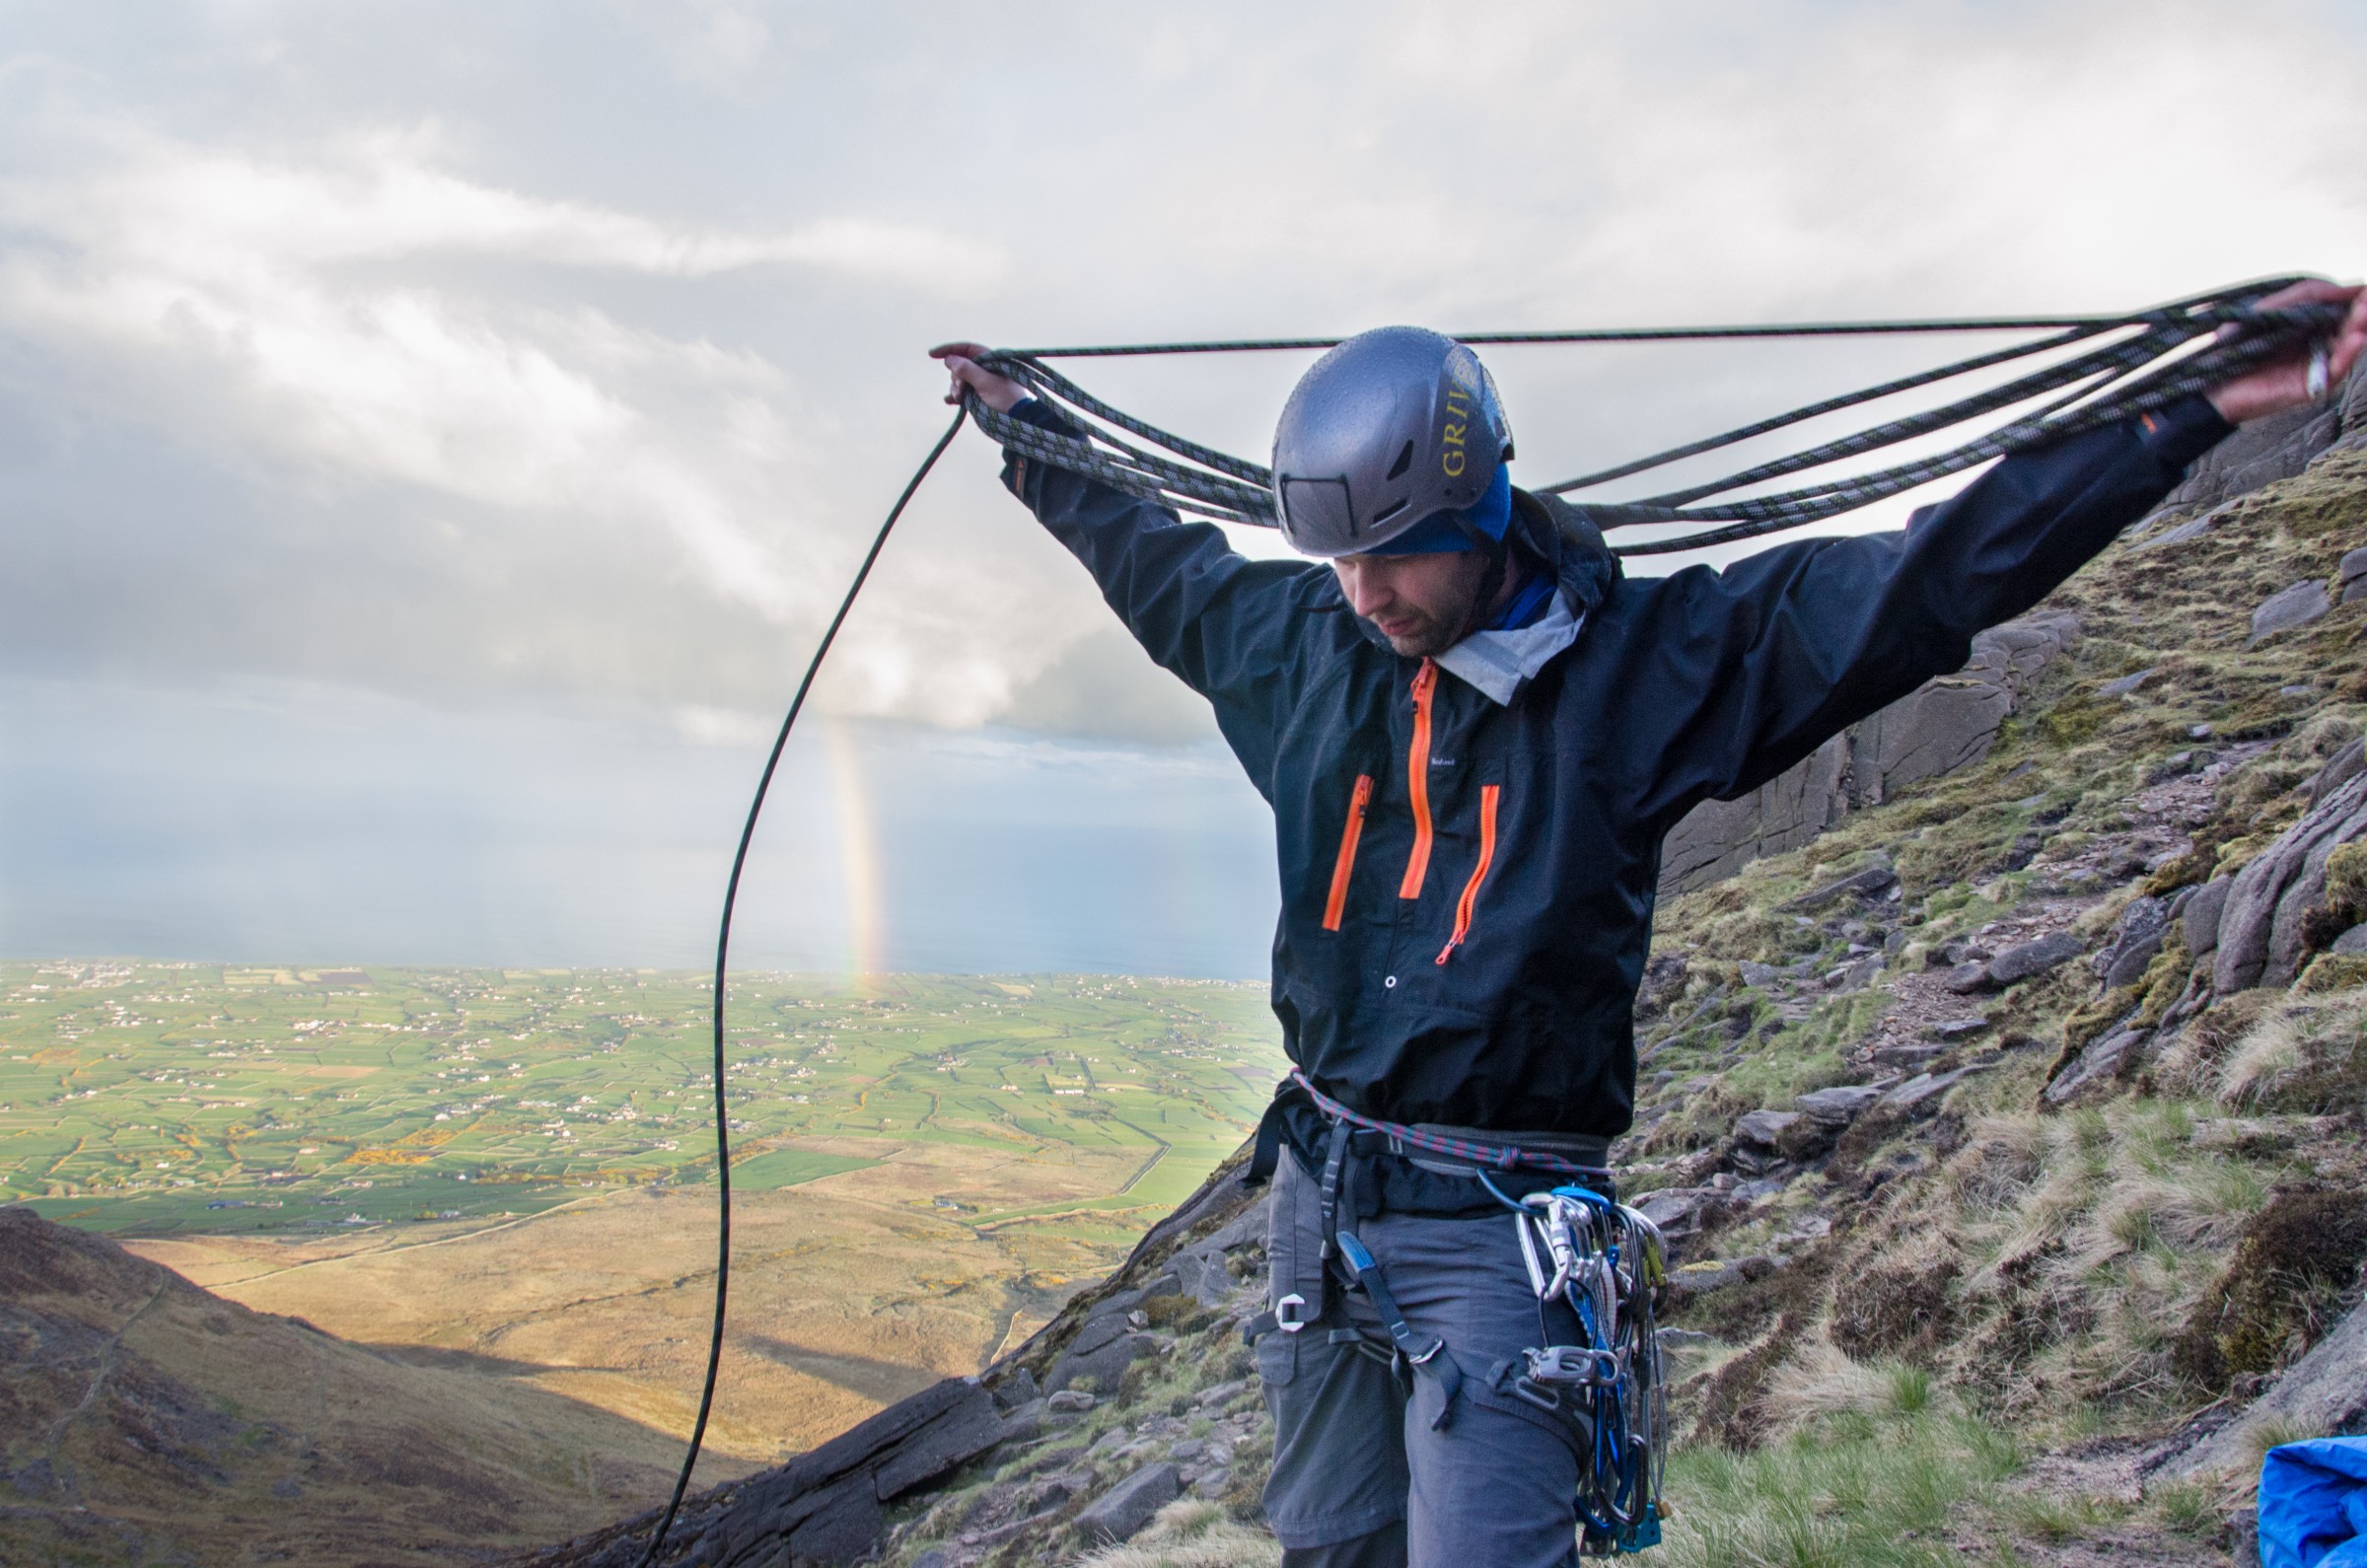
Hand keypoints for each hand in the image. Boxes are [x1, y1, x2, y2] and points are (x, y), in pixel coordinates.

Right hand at [930, 341, 1027, 412]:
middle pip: (959, 366)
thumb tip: (949, 359)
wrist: (1017, 421)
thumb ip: (967, 370)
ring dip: (955, 388)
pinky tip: (951, 401)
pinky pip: (961, 393)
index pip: (966, 349)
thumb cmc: (1005, 399)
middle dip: (955, 376)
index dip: (949, 349)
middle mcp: (984, 369)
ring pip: (958, 380)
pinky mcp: (977, 396)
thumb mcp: (986, 383)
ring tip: (960, 398)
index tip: (932, 354)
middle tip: (961, 388)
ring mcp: (980, 383)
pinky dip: (955, 396)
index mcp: (990, 360)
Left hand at [2205, 279, 2366, 424]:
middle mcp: (2319, 343)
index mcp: (2310, 324)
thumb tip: (2346, 285)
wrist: (2212, 382)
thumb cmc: (2236, 346)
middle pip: (2351, 325)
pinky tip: (2357, 339)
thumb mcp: (2268, 310)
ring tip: (2364, 314)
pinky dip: (2348, 354)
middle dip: (2363, 311)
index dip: (2356, 297)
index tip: (2365, 287)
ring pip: (2348, 345)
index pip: (2343, 307)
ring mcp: (2317, 364)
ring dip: (2359, 328)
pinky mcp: (2312, 385)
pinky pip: (2336, 370)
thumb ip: (2304, 295)